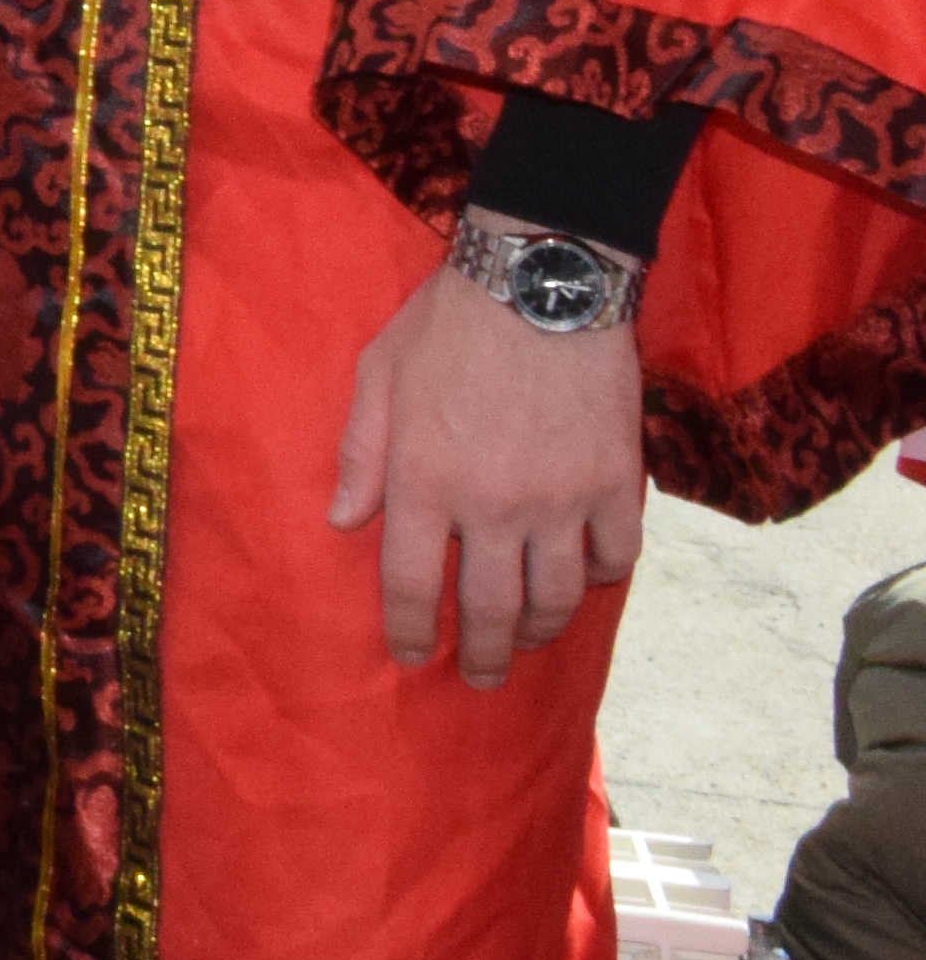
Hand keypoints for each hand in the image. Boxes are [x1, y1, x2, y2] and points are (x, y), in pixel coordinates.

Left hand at [328, 252, 645, 683]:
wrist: (539, 282)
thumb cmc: (447, 325)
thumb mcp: (378, 376)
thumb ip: (360, 454)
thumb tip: (342, 522)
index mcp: (425, 481)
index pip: (412, 584)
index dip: (408, 631)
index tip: (411, 656)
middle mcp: (493, 504)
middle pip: (491, 610)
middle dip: (483, 656)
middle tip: (480, 677)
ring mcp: (562, 500)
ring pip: (557, 597)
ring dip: (540, 630)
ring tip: (527, 640)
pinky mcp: (617, 484)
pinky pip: (617, 557)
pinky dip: (604, 578)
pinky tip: (587, 580)